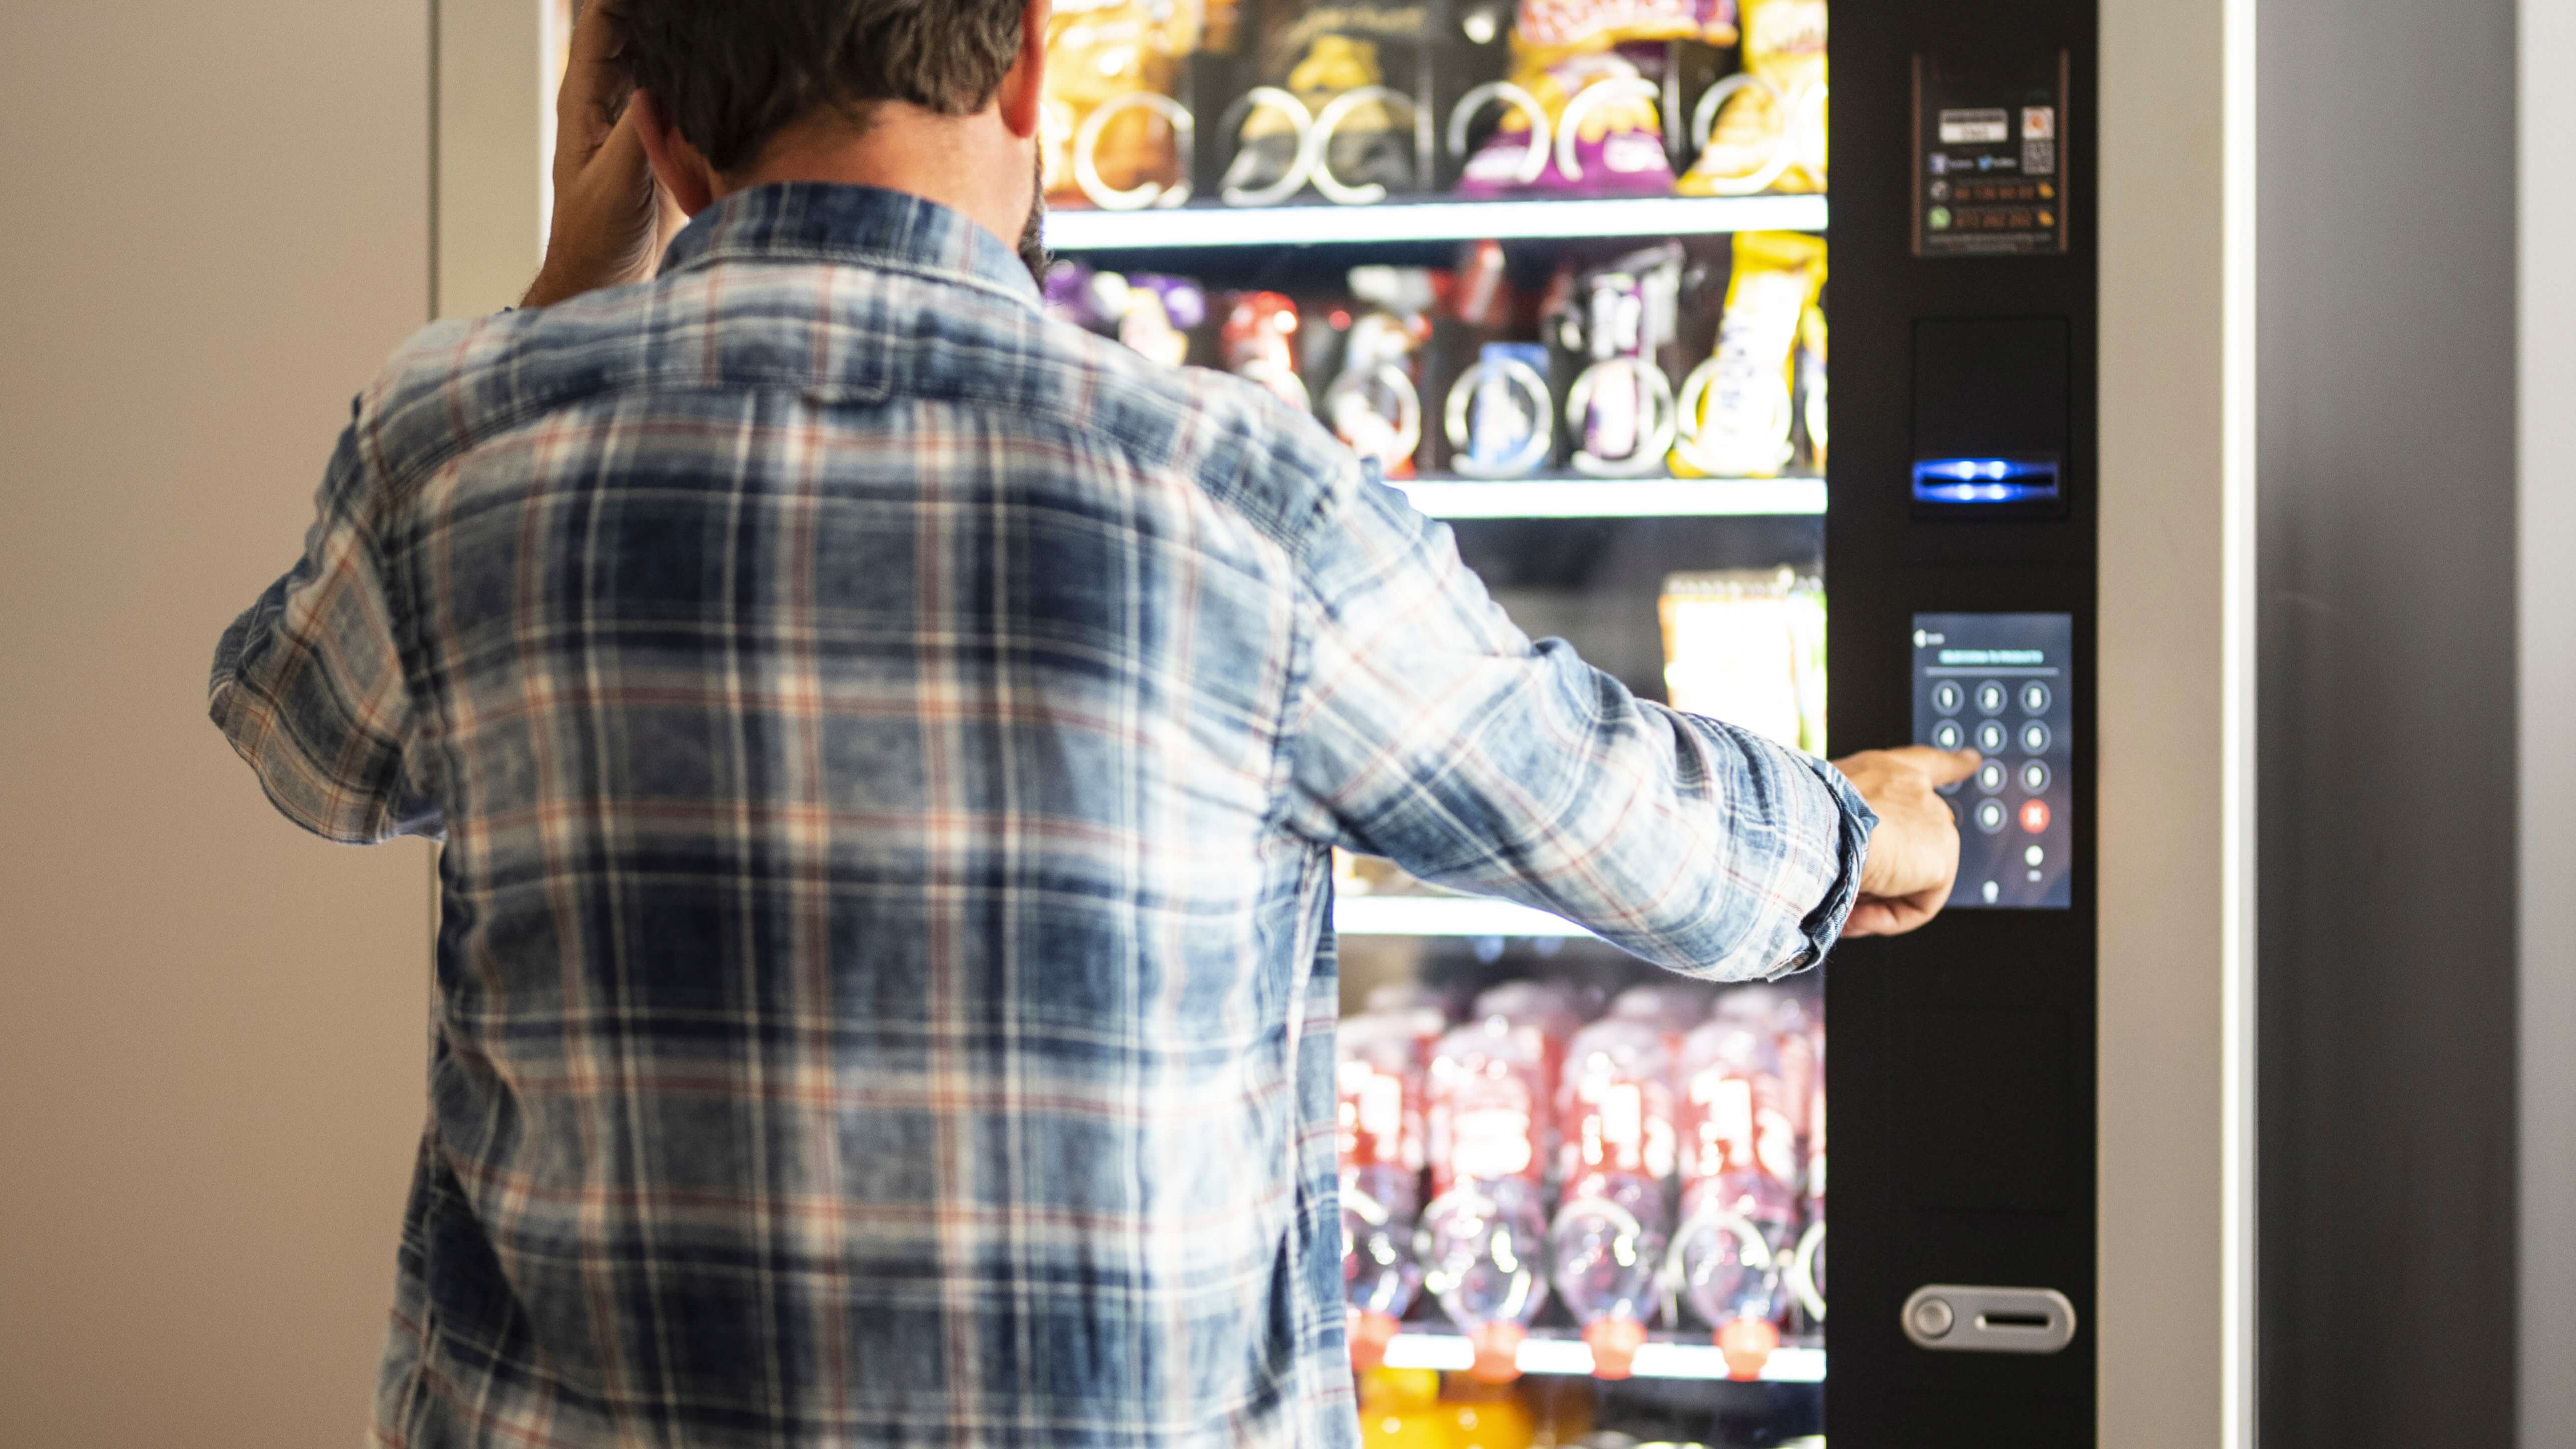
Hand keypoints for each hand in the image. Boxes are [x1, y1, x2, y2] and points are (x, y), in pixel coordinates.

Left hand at [522, 2, 681, 307]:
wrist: (607, 282)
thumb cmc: (595, 240)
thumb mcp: (615, 181)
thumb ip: (636, 129)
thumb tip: (654, 84)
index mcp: (584, 100)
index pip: (599, 24)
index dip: (622, 0)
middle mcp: (609, 100)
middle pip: (630, 31)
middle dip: (657, 13)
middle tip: (695, 12)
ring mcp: (638, 119)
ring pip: (658, 60)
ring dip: (679, 41)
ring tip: (710, 26)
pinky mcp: (665, 141)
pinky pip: (682, 95)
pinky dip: (697, 77)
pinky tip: (721, 69)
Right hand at [1832, 746, 1979, 936]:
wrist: (1813, 825)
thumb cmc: (1802, 816)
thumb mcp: (1816, 811)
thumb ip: (1839, 827)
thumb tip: (1850, 872)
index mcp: (1884, 770)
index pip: (1925, 764)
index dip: (1950, 763)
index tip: (1972, 758)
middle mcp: (1914, 790)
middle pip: (1923, 834)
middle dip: (1894, 872)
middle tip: (1846, 891)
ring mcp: (1933, 822)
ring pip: (1909, 878)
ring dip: (1871, 898)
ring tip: (1839, 902)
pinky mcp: (1942, 858)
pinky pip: (1917, 906)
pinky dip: (1885, 918)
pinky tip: (1856, 914)